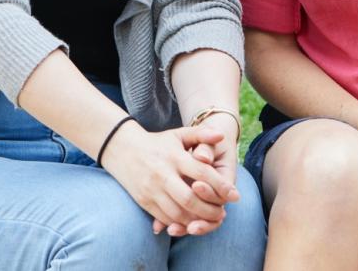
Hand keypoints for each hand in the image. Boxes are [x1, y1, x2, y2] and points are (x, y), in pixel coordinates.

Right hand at [101, 121, 238, 236]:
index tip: (235, 195)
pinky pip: (165, 218)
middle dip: (210, 210)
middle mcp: (163, 174)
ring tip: (211, 220)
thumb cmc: (157, 142)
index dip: (220, 186)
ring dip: (197, 220)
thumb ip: (200, 134)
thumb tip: (221, 136)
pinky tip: (192, 222)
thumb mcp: (178, 134)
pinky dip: (180, 223)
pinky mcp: (145, 201)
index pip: (202, 173)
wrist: (122, 149)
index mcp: (175, 156)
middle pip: (190, 199)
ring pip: (178, 213)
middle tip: (223, 213)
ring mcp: (152, 189)